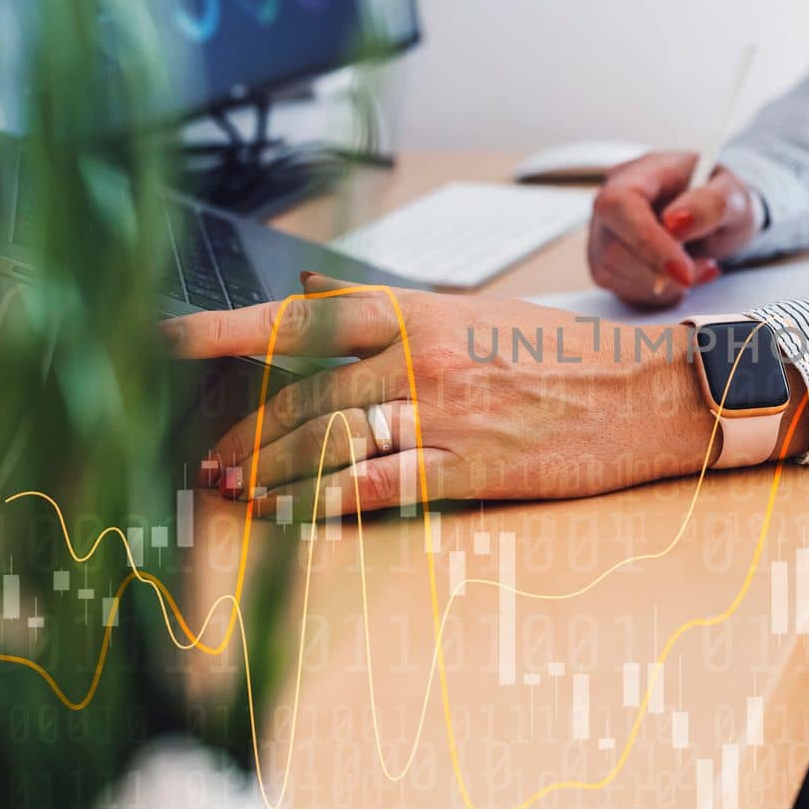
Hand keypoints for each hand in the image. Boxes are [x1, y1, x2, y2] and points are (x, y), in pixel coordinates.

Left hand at [163, 273, 718, 511]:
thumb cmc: (565, 351)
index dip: (223, 330)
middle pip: (305, 392)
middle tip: (202, 459)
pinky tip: (289, 517)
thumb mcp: (475, 311)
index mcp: (421, 311)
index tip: (160, 342)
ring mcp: (448, 412)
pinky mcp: (473, 466)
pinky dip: (324, 503)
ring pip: (332, 440)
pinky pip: (380, 486)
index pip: (303, 316)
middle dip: (243, 430)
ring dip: (272, 469)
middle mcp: (424, 355)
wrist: (648, 390)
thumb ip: (388, 306)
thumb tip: (310, 291)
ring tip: (231, 490)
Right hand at [588, 151, 761, 307]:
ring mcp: (603, 234)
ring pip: (613, 274)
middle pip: (612, 247)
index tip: (683, 270)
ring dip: (663, 285)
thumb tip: (677, 221)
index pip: (620, 203)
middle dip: (660, 271)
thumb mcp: (734, 195)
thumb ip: (711, 204)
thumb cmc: (720, 198)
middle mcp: (611, 201)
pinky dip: (658, 294)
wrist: (714, 216)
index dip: (646, 241)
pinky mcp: (606, 264)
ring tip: (697, 267)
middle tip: (704, 266)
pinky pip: (623, 291)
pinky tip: (680, 277)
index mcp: (640, 172)